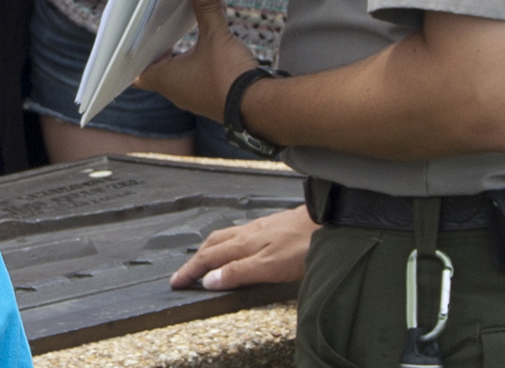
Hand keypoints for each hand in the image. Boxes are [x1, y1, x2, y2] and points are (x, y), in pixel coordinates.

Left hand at [134, 0, 252, 122]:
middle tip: (158, 23)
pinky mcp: (211, 96)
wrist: (260, 106)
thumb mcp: (216, 37)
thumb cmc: (229, 77)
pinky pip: (196, 75)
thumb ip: (207, 9)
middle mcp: (176, 91)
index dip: (133, 56)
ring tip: (180, 27)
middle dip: (159, 46)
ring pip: (178, 71)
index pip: (137, 73)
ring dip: (180, 53)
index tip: (137, 36)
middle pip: (157, 68)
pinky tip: (208, 41)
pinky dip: (197, 59)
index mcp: (167, 80)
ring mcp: (194, 96)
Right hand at [170, 205, 312, 290]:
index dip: (190, 271)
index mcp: (242, 244)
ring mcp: (259, 228)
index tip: (176, 282)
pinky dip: (228, 244)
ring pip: (225, 237)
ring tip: (205, 259)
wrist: (328, 222)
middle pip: (212, 244)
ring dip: (210, 249)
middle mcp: (247, 233)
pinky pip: (239, 234)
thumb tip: (208, 280)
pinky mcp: (272, 227)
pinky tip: (238, 248)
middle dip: (195, 258)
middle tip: (185, 272)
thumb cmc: (302, 244)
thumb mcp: (268, 266)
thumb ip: (238, 272)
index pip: (208, 258)